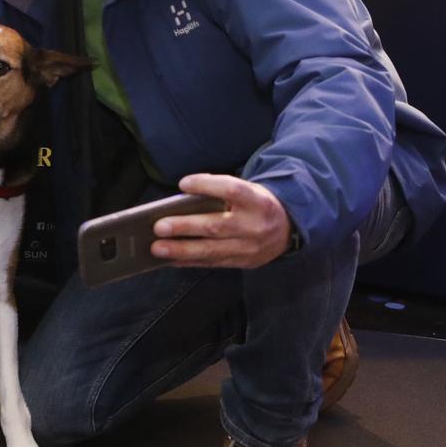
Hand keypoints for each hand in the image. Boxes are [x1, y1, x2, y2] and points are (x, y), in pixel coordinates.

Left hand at [151, 173, 293, 269]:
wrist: (288, 228)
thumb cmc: (257, 205)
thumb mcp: (248, 192)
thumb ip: (221, 194)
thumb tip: (182, 201)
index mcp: (257, 200)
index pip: (231, 189)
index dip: (207, 185)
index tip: (183, 183)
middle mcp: (254, 225)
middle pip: (216, 225)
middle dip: (185, 227)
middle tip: (159, 226)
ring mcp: (249, 247)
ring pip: (212, 250)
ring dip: (181, 250)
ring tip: (158, 248)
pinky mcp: (244, 262)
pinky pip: (213, 263)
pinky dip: (190, 261)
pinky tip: (171, 259)